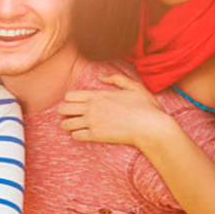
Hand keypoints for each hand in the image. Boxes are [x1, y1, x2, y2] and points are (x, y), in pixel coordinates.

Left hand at [58, 73, 174, 147]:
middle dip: (64, 112)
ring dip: (68, 125)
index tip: (75, 104)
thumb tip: (101, 77)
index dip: (69, 100)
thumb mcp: (134, 86)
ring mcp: (93, 122)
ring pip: (66, 124)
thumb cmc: (145, 107)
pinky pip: (76, 136)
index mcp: (99, 95)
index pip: (70, 96)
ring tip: (75, 126)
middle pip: (63, 109)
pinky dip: (76, 135)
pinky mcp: (96, 136)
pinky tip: (83, 134)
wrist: (151, 127)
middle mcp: (92, 108)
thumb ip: (116, 79)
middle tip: (71, 116)